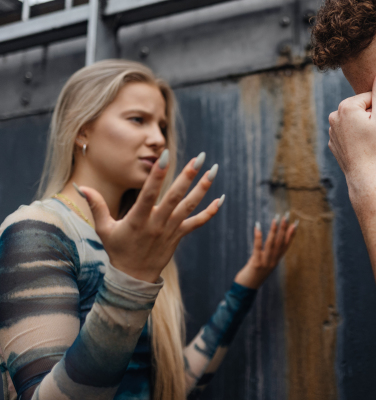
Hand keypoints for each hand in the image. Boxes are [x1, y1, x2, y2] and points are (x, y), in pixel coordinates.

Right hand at [79, 150, 222, 282]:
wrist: (133, 278)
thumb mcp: (104, 228)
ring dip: (203, 188)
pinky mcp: (179, 236)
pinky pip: (197, 223)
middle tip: (200, 157)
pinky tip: (221, 199)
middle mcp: (157, 223)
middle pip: (175, 197)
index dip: (157, 175)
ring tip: (214, 169)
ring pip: (189, 207)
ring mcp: (170, 230)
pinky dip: (210, 212)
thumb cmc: (117, 249)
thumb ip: (96, 205)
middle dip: (188, 176)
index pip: (148, 194)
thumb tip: (81, 186)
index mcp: (138, 220)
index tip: (166, 156)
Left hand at [234, 213, 297, 288]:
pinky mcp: (256, 264)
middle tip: (286, 216)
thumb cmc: (253, 275)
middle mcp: (273, 261)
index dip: (291, 234)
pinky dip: (258, 237)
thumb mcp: (262, 263)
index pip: (286, 245)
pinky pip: (258, 248)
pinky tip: (258, 227)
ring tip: (276, 219)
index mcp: (276, 261)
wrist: (246, 289)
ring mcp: (265, 263)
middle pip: (280, 243)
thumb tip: (269, 241)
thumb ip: (267, 254)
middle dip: (284, 229)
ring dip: (274, 231)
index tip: (295, 223)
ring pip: (271, 244)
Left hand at [328, 70, 375, 179]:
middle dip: (370, 117)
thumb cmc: (375, 145)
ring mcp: (331, 130)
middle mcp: (334, 115)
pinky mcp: (332, 142)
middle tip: (375, 134)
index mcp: (346, 106)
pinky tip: (360, 148)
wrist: (363, 173)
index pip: (369, 98)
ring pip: (354, 121)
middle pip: (360, 109)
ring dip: (363, 127)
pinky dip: (355, 138)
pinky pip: (347, 134)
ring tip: (368, 141)